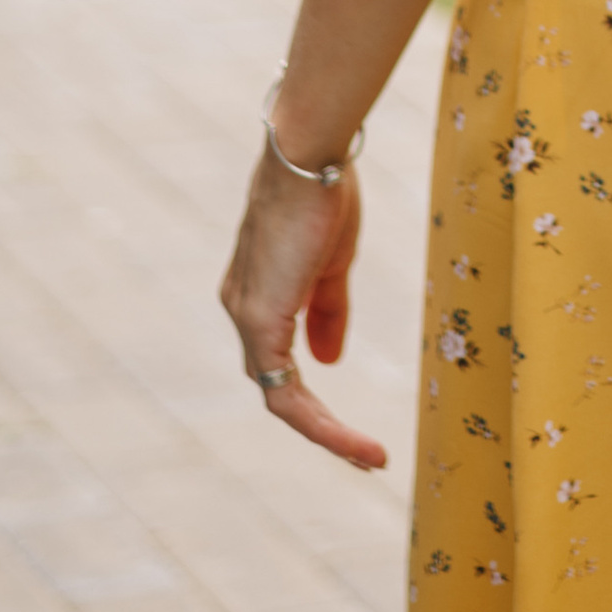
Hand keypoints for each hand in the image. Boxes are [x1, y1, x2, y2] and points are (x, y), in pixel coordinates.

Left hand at [218, 146, 389, 471]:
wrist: (310, 154)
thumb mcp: (332, 261)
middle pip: (276, 385)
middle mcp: (242, 310)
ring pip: (279, 395)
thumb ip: (327, 311)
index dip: (313, 393)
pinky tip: (351, 439)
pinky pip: (284, 391)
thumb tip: (328, 361)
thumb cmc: (324, 192)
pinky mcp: (260, 320)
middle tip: (365, 454)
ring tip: (368, 457)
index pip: (279, 358)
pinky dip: (319, 421)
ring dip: (325, 431)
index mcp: (258, 293)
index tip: (351, 416)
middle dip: (321, 424)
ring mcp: (247, 317)